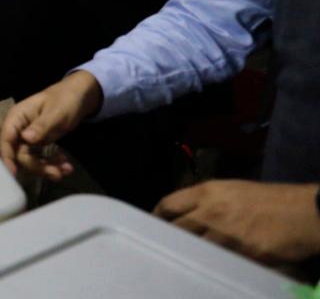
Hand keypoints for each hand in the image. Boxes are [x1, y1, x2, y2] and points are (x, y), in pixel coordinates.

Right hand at [0, 70, 102, 179]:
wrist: (79, 97)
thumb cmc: (65, 99)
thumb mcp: (55, 112)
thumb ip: (41, 126)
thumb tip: (26, 138)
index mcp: (17, 117)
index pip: (6, 139)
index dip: (7, 156)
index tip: (12, 173)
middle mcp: (19, 129)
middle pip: (19, 154)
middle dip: (37, 166)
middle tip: (56, 174)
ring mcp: (29, 138)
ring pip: (31, 159)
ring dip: (47, 168)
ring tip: (66, 170)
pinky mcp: (39, 144)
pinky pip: (41, 159)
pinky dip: (53, 164)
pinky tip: (66, 165)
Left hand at [154, 180, 319, 264]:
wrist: (303, 213)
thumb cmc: (269, 200)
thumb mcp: (232, 191)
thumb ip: (206, 202)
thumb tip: (187, 216)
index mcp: (207, 192)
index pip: (168, 204)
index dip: (158, 217)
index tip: (154, 227)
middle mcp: (210, 211)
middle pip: (175, 229)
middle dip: (169, 238)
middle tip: (167, 247)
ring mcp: (224, 234)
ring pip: (193, 248)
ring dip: (189, 254)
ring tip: (188, 259)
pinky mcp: (240, 254)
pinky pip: (217, 262)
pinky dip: (212, 265)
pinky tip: (212, 267)